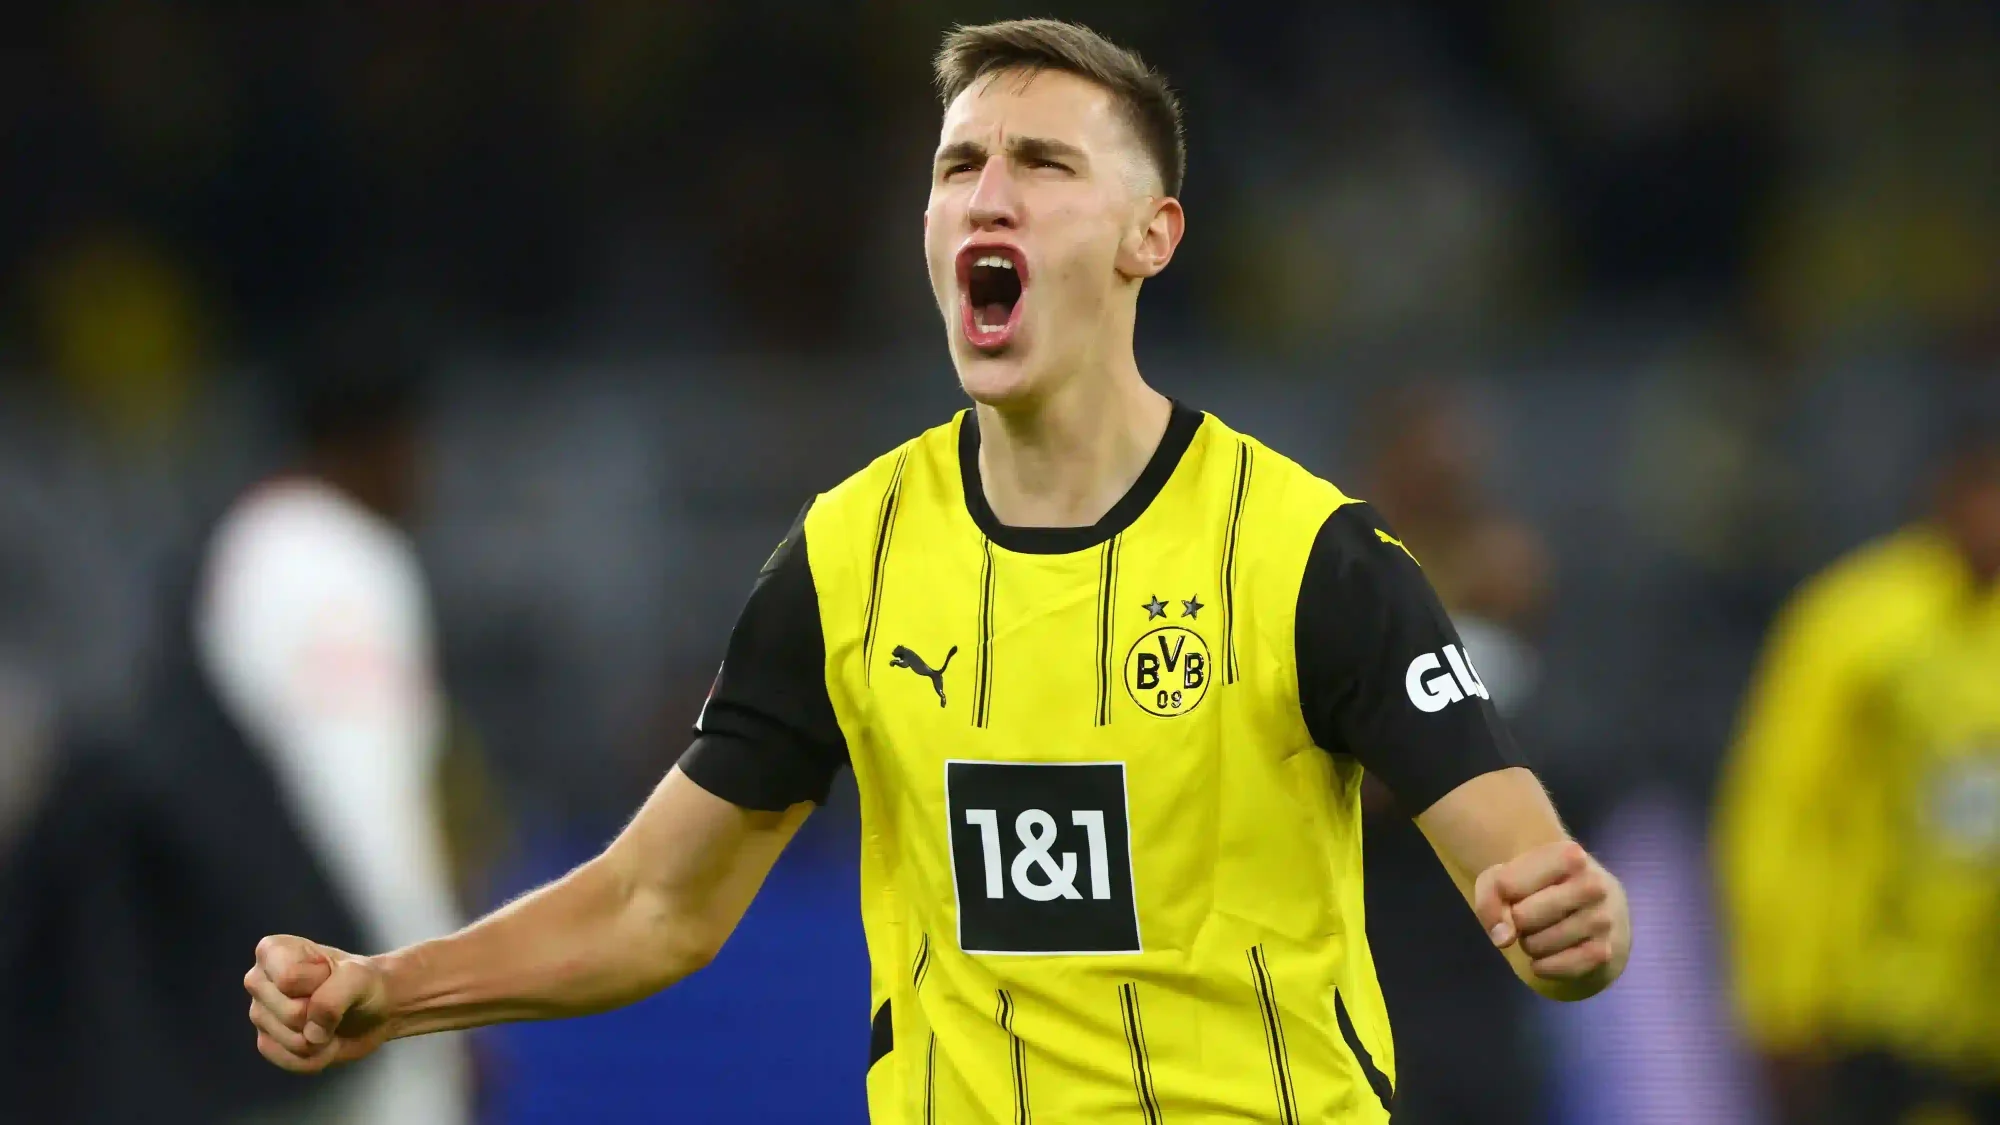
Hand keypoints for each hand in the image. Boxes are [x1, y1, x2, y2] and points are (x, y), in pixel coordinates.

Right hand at [244, 935, 394, 1072]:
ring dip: (323, 1038)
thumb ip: (334, 997)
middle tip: (334, 1001)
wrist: (375, 1009)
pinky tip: (324, 1039)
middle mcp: (258, 981)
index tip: (331, 975)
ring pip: (292, 1042)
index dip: (320, 982)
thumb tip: (310, 1035)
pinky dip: (318, 1056)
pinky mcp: (267, 1043)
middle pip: (290, 1014)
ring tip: (332, 1021)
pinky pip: (291, 1061)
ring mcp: (260, 1014)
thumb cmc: (365, 983)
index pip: (288, 979)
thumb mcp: (359, 977)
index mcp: (273, 951)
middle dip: (322, 1015)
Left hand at [1474, 840, 1627, 986]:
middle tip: (1530, 916)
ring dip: (1530, 945)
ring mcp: (1603, 920)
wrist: (1594, 904)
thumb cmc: (1544, 885)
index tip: (1512, 893)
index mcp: (1569, 855)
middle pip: (1523, 916)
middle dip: (1517, 922)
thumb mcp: (1509, 877)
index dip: (1498, 895)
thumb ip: (1491, 899)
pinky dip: (1545, 967)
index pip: (1507, 884)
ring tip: (1541, 933)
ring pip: (1539, 945)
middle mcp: (1593, 885)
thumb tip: (1503, 939)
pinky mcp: (1606, 952)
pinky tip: (1546, 957)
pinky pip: (1560, 967)